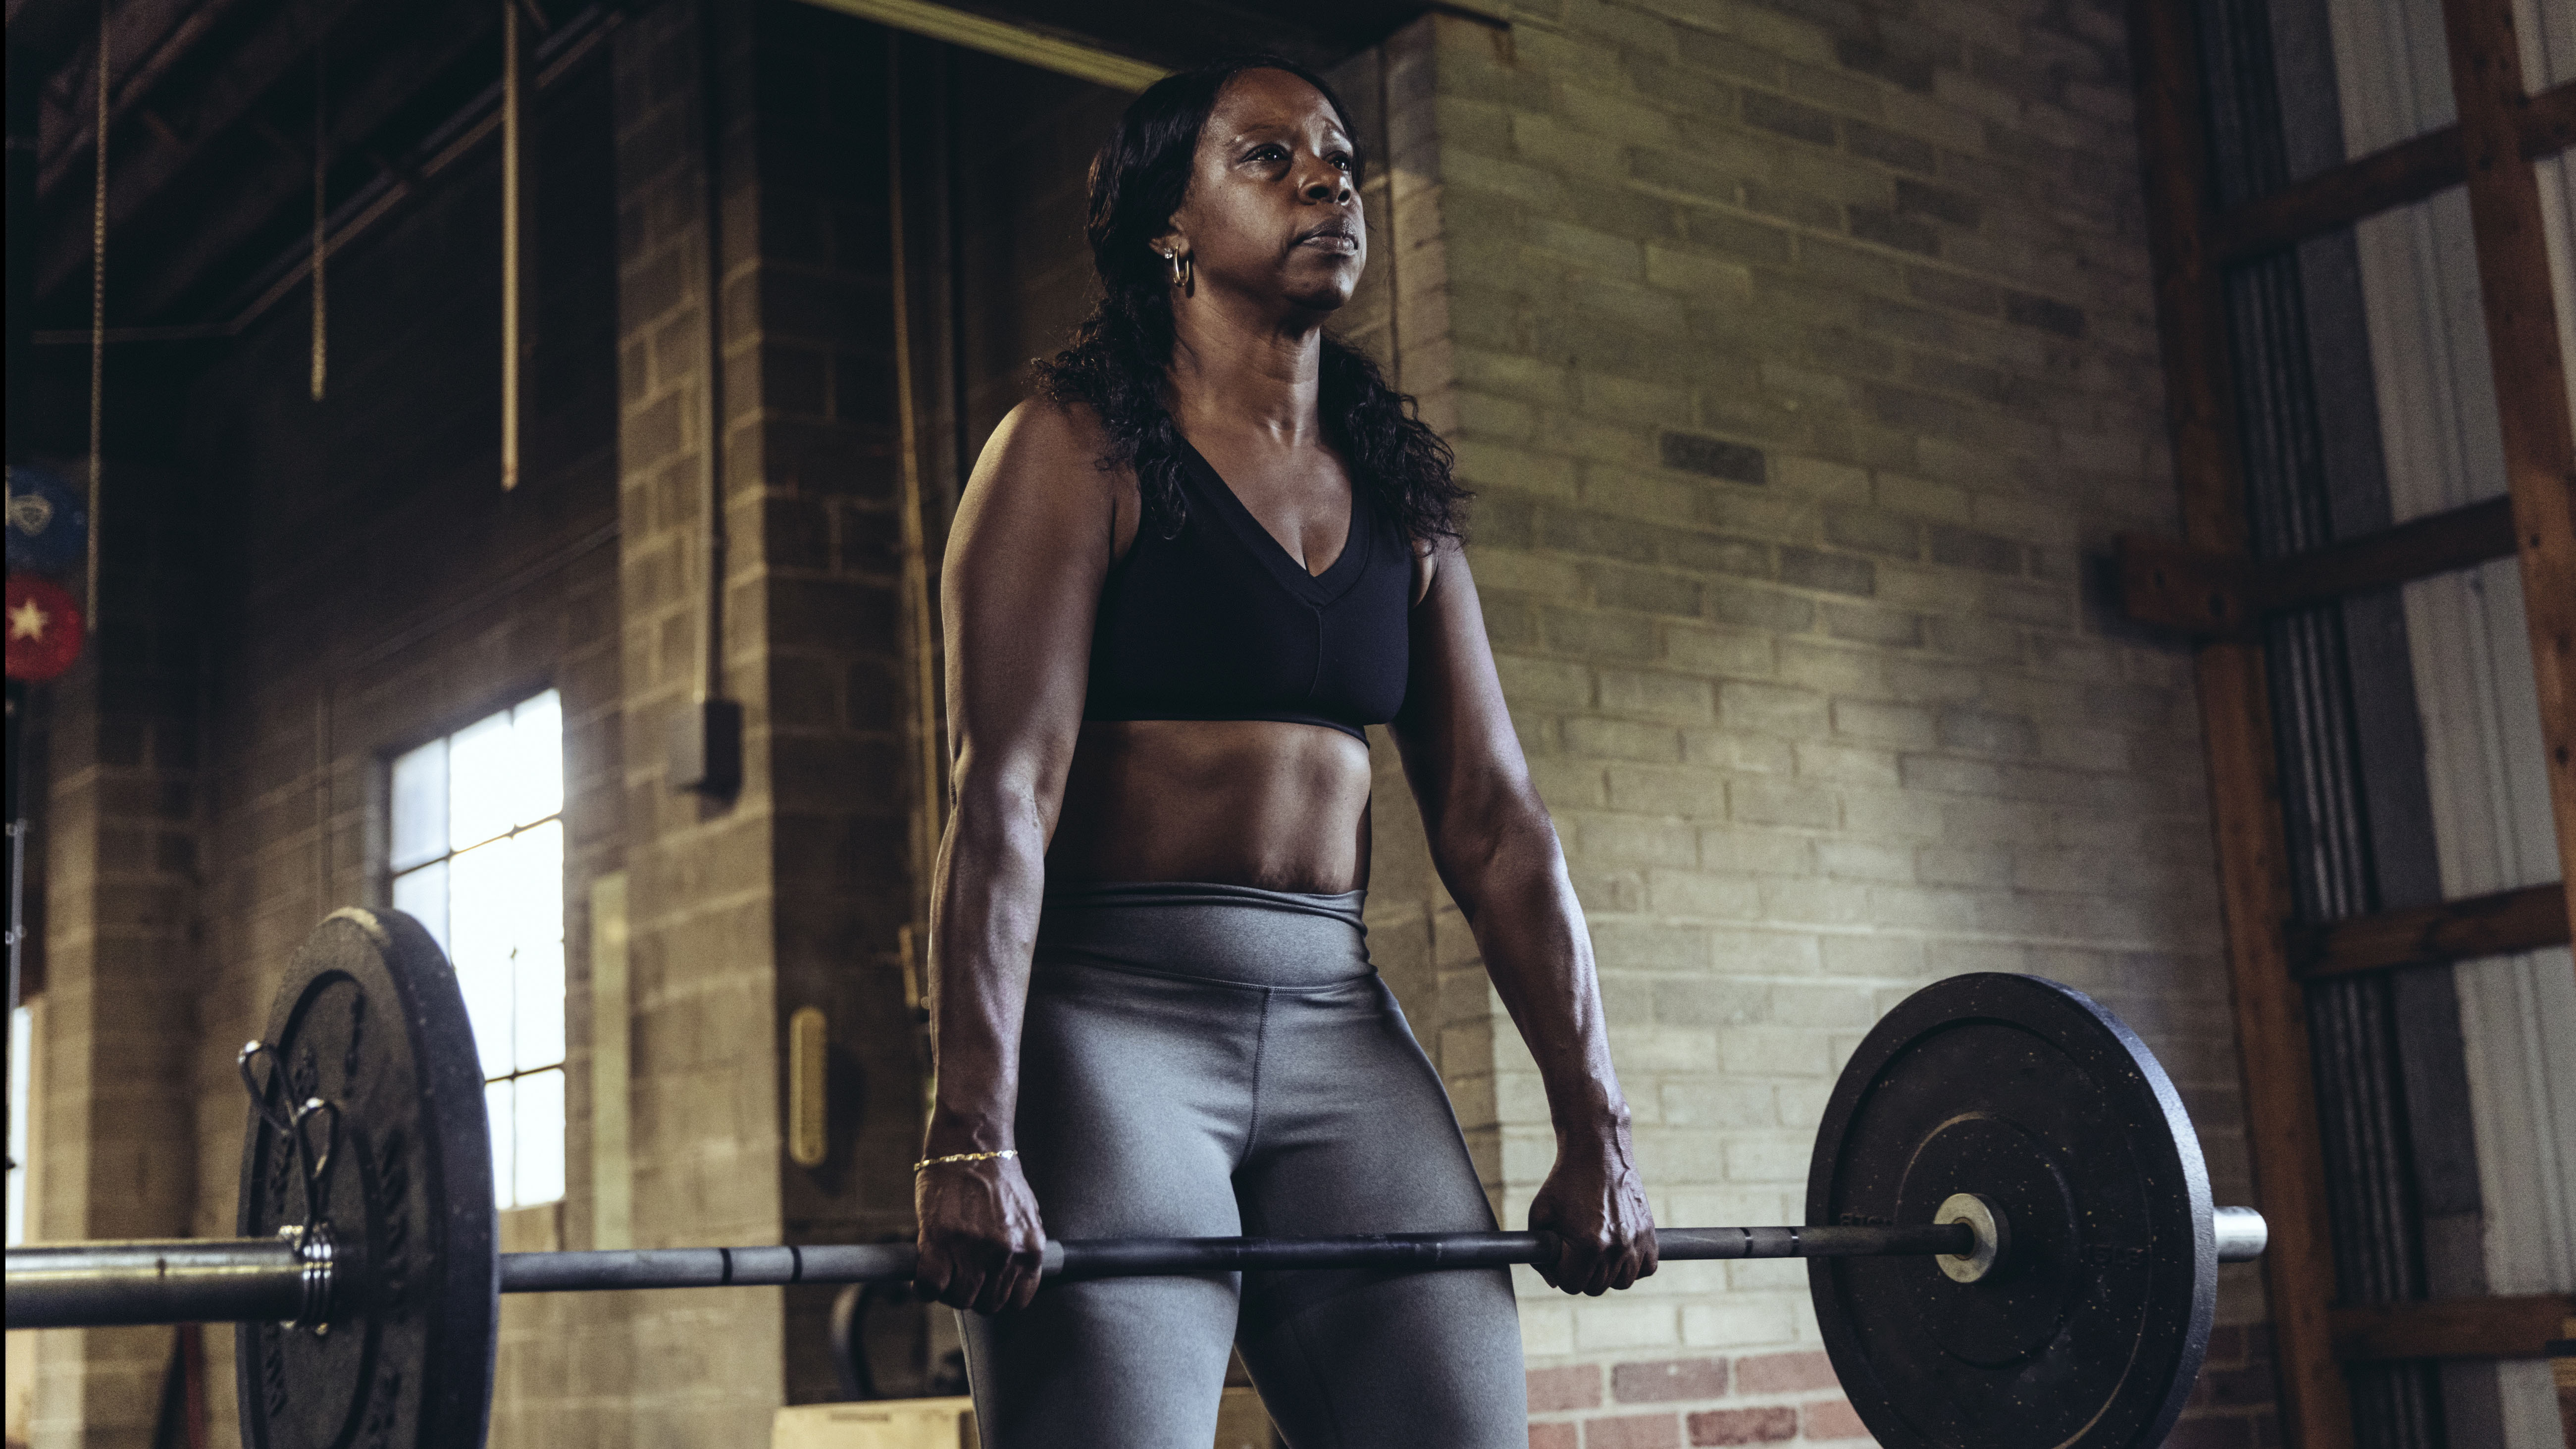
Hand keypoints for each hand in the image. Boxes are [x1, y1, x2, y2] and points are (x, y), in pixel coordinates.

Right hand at [914, 1153, 1048, 1312]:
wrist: (971, 1144)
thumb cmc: (994, 1175)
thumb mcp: (1023, 1215)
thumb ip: (1019, 1246)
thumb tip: (1011, 1274)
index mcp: (1029, 1248)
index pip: (1017, 1300)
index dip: (997, 1295)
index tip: (985, 1287)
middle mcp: (1005, 1253)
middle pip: (986, 1304)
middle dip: (971, 1294)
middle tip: (959, 1277)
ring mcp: (973, 1250)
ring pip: (959, 1299)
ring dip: (947, 1292)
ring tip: (942, 1272)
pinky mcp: (940, 1243)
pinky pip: (930, 1287)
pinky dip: (924, 1287)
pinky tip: (923, 1274)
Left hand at [1526, 1121, 1656, 1294]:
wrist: (1597, 1152)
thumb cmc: (1564, 1182)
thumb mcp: (1539, 1215)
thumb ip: (1541, 1255)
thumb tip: (1555, 1282)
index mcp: (1588, 1245)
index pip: (1572, 1285)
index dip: (1561, 1270)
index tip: (1562, 1251)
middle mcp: (1617, 1248)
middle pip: (1596, 1287)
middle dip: (1582, 1272)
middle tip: (1577, 1246)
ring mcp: (1636, 1242)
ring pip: (1622, 1282)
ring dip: (1608, 1271)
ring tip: (1597, 1246)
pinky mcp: (1650, 1234)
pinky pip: (1645, 1269)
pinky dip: (1634, 1264)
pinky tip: (1619, 1247)